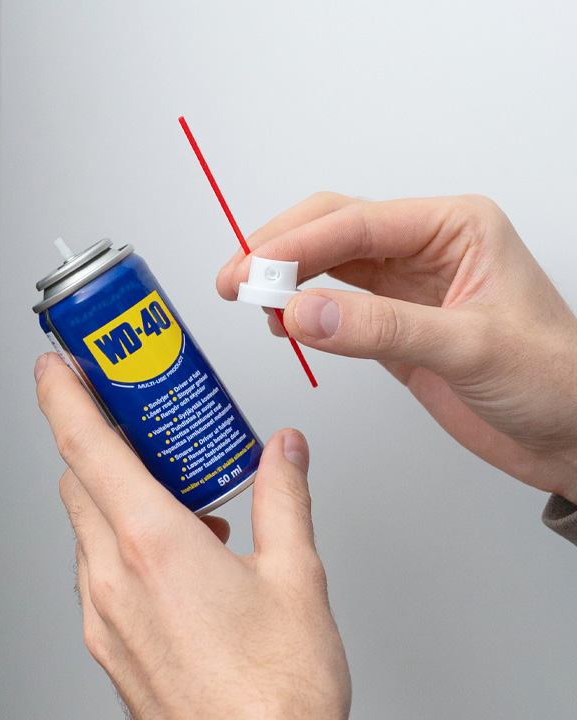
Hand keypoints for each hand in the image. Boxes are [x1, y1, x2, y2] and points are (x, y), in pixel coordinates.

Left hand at [35, 353, 352, 719]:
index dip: (63, 396)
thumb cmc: (276, 698)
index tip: (56, 366)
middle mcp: (113, 581)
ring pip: (85, 530)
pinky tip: (169, 557)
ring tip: (170, 496)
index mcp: (154, 547)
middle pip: (80, 483)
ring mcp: (102, 620)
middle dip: (96, 442)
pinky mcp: (109, 650)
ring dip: (113, 498)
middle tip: (132, 423)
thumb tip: (283, 453)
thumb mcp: (295, 577)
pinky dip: (118, 546)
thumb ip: (283, 498)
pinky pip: (96, 575)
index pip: (87, 448)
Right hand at [218, 193, 576, 504]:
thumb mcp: (471, 348)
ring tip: (250, 300)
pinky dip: (300, 313)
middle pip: (332, 229)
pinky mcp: (391, 327)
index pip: (356, 223)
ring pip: (326, 266)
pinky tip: (283, 324)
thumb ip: (382, 328)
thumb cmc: (556, 379)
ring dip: (284, 279)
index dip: (297, 244)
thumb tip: (303, 312)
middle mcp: (425, 250)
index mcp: (455, 229)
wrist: (572, 435)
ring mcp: (404, 289)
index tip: (254, 270)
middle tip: (237, 280)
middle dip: (278, 250)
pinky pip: (333, 308)